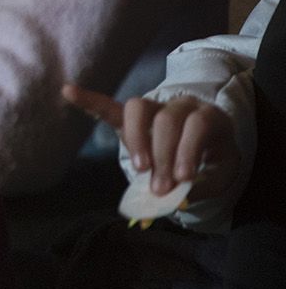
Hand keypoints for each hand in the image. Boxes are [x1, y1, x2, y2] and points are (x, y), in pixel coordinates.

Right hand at [63, 84, 239, 200]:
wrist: (210, 148)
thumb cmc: (214, 161)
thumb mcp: (219, 175)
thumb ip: (200, 185)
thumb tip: (174, 196)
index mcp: (209, 116)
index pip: (196, 125)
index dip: (188, 150)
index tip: (182, 179)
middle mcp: (181, 105)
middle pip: (165, 120)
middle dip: (161, 156)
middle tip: (160, 188)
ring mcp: (155, 107)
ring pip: (139, 109)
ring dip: (136, 140)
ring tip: (140, 168)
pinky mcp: (132, 118)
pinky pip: (109, 107)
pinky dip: (89, 101)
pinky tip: (68, 92)